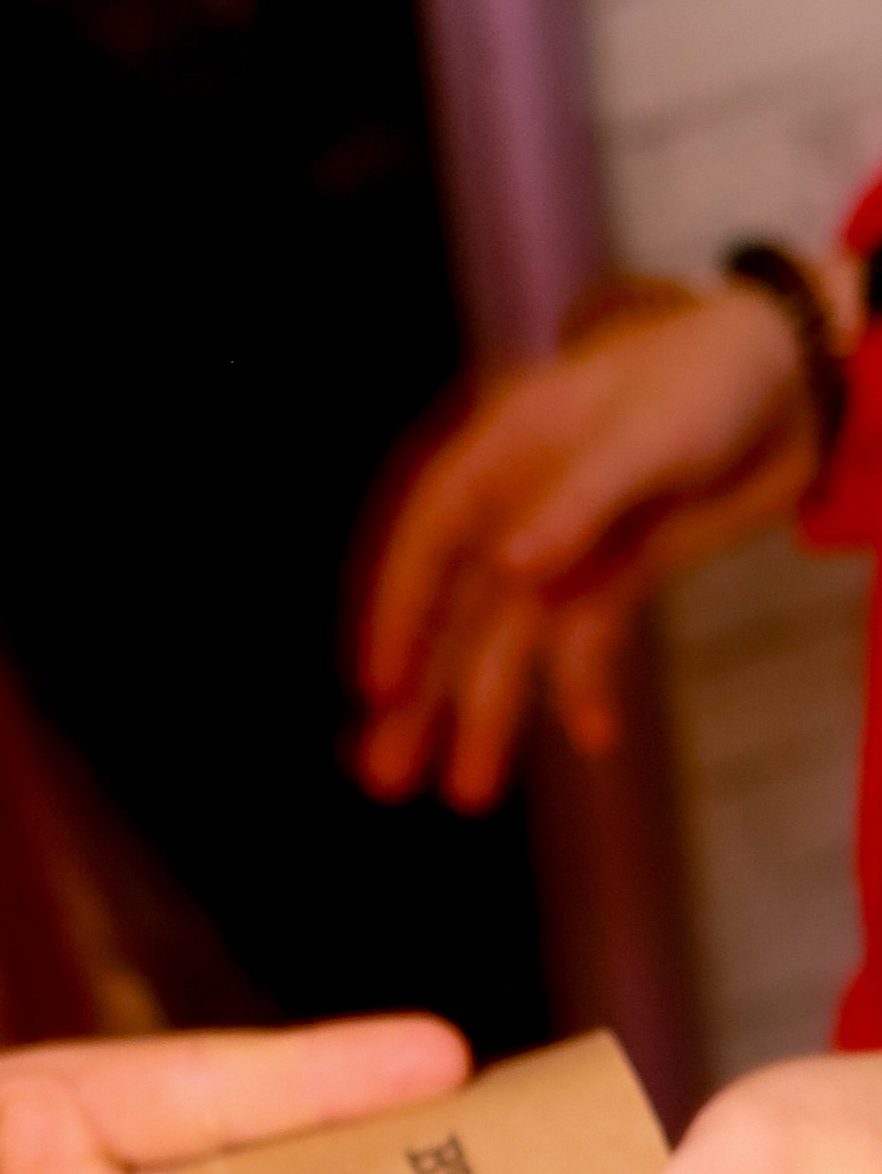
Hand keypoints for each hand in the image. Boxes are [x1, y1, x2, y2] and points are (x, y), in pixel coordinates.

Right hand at [355, 284, 824, 809]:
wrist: (792, 383)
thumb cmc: (709, 378)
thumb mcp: (648, 434)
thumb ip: (579, 502)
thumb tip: (507, 569)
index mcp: (505, 453)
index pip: (431, 537)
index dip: (402, 612)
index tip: (381, 687)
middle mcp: (522, 510)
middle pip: (458, 612)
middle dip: (424, 696)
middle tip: (386, 778)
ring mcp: (570, 551)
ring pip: (512, 645)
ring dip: (489, 717)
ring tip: (468, 794)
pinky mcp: (615, 579)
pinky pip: (587, 647)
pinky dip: (587, 690)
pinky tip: (595, 738)